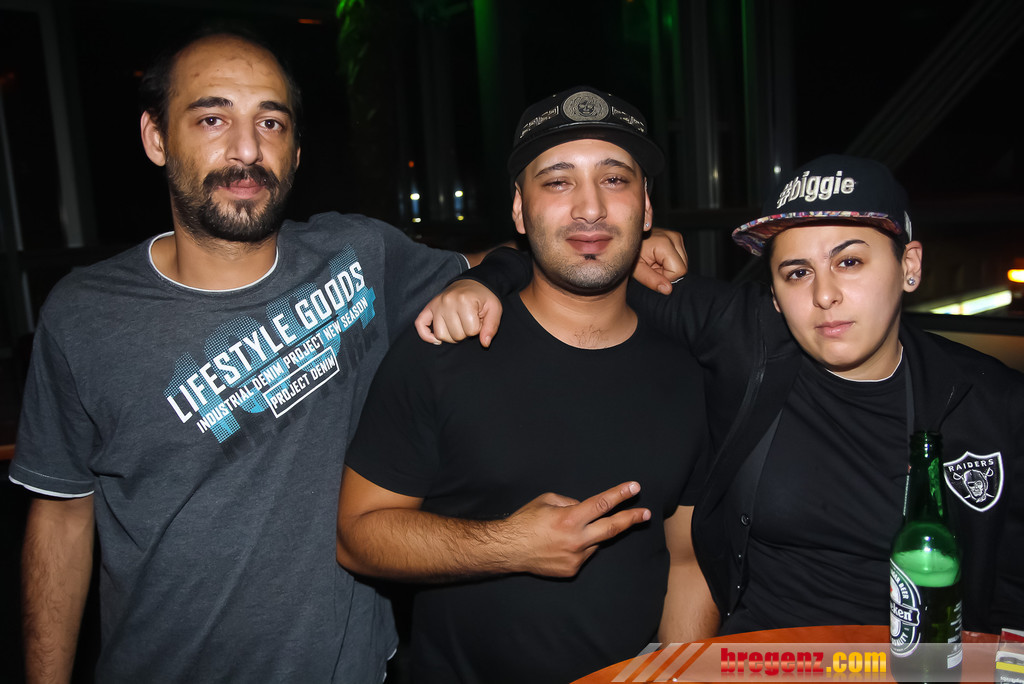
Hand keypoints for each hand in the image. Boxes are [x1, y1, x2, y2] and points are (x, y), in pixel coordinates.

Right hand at [415, 279, 502, 346]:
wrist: (473, 283)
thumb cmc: (484, 297)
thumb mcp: (494, 309)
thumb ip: (491, 327)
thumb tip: (484, 343)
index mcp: (464, 301)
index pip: (471, 331)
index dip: (478, 329)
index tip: (479, 319)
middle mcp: (447, 302)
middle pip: (456, 335)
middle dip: (466, 332)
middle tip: (470, 320)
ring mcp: (436, 304)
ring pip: (441, 335)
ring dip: (452, 335)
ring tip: (459, 324)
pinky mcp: (429, 307)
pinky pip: (420, 324)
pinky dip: (426, 335)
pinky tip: (436, 340)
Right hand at [504, 481, 649, 576]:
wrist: (508, 550)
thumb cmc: (525, 521)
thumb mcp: (547, 501)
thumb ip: (570, 502)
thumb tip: (586, 507)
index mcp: (570, 518)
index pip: (602, 504)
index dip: (620, 495)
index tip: (635, 487)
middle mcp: (576, 539)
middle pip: (612, 528)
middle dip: (631, 519)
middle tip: (645, 514)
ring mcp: (575, 557)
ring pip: (596, 542)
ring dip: (592, 534)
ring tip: (568, 532)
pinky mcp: (571, 570)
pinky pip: (584, 554)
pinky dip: (579, 547)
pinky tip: (561, 545)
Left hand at [634, 228, 687, 293]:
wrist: (624, 241)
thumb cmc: (629, 255)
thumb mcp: (637, 270)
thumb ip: (651, 280)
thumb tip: (668, 290)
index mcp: (665, 242)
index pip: (679, 271)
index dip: (665, 277)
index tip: (651, 271)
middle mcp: (674, 237)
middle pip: (683, 267)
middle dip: (667, 273)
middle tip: (651, 267)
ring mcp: (676, 236)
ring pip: (683, 264)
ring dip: (668, 268)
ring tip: (653, 262)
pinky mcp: (676, 238)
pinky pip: (680, 258)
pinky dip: (669, 263)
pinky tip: (657, 259)